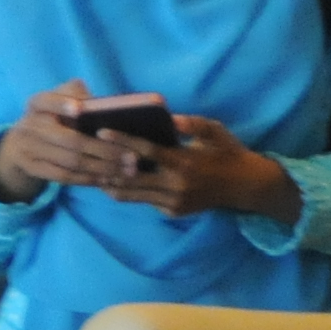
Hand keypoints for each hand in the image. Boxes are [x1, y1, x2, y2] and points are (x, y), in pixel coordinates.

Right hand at [0, 82, 120, 200]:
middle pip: (69, 139)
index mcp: (37, 103)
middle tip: (132, 156)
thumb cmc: (54, 116)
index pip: (46, 101)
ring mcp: (28, 148)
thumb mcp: (61, 98)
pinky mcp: (32, 167)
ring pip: (70, 161)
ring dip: (102, 167)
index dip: (61, 104)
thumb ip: (78, 95)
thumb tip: (103, 104)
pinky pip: (63, 176)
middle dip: (104, 150)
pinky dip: (87, 178)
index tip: (80, 110)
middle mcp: (28, 125)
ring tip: (127, 171)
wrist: (22, 141)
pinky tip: (107, 178)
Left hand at [93, 117, 299, 223]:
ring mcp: (173, 202)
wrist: (246, 186)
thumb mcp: (215, 131)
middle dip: (105, 167)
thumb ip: (192, 124)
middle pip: (130, 178)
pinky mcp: (173, 212)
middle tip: (84, 154)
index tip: (101, 131)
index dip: (122, 141)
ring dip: (109, 183)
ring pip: (132, 195)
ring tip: (89, 169)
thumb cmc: (228, 152)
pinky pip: (144, 201)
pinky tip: (112, 182)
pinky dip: (127, 192)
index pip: (146, 151)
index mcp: (183, 161)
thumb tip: (170, 117)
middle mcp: (175, 185)